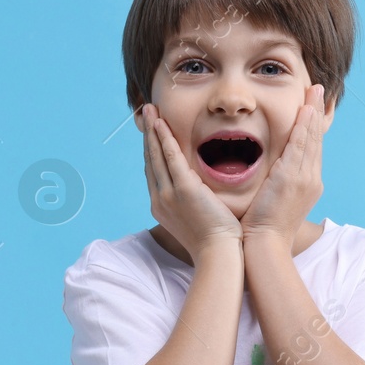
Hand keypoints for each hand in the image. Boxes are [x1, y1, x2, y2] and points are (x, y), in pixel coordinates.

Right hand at [140, 104, 242, 260]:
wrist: (218, 254)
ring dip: (152, 130)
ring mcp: (168, 194)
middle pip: (150, 160)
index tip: (152, 132)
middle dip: (147, 135)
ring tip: (150, 110)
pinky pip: (170, 157)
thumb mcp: (197, 219)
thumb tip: (199, 193)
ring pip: (156, 155)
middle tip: (146, 113)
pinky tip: (161, 123)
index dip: (151, 149)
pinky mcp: (183, 190)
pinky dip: (164, 138)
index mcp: (161, 206)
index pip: (154, 172)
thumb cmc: (215, 241)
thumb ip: (193, 202)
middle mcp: (159, 199)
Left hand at [240, 84, 328, 247]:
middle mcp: (311, 180)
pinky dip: (303, 128)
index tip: (312, 108)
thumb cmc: (264, 229)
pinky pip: (299, 147)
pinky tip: (304, 111)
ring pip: (310, 140)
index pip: (312, 149)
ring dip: (312, 113)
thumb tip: (272, 175)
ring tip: (314, 91)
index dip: (313, 127)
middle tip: (319, 90)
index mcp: (308, 185)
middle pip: (315, 140)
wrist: (265, 246)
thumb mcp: (275, 202)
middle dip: (317, 113)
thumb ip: (277, 185)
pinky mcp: (291, 179)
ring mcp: (304, 179)